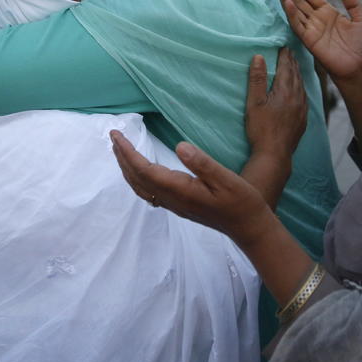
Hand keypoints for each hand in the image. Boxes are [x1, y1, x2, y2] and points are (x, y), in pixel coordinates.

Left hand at [110, 131, 273, 247]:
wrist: (248, 227)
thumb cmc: (241, 201)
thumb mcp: (226, 178)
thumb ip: (202, 163)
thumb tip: (179, 146)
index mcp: (180, 190)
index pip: (144, 169)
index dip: (128, 152)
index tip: (117, 135)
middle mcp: (172, 199)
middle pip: (137, 178)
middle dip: (122, 157)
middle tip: (113, 136)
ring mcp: (174, 205)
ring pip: (140, 187)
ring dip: (127, 168)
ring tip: (120, 150)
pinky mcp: (178, 206)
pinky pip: (148, 192)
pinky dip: (137, 178)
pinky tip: (139, 170)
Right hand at [245, 48, 306, 158]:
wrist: (275, 154)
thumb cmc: (261, 129)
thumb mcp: (254, 102)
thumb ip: (257, 79)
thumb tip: (259, 56)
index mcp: (286, 91)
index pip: (287, 68)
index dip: (285, 56)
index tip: (284, 46)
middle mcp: (298, 98)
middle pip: (296, 75)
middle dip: (292, 63)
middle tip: (290, 53)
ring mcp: (302, 109)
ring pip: (302, 86)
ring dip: (298, 75)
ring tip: (295, 68)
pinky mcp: (303, 120)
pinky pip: (304, 98)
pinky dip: (301, 89)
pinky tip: (299, 91)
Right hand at [277, 0, 361, 81]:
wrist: (358, 67)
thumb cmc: (360, 46)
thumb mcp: (360, 21)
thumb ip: (353, 4)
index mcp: (327, 12)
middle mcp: (316, 19)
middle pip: (299, 0)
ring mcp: (311, 29)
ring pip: (295, 11)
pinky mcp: (309, 40)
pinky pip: (297, 25)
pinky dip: (292, 15)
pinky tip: (288, 3)